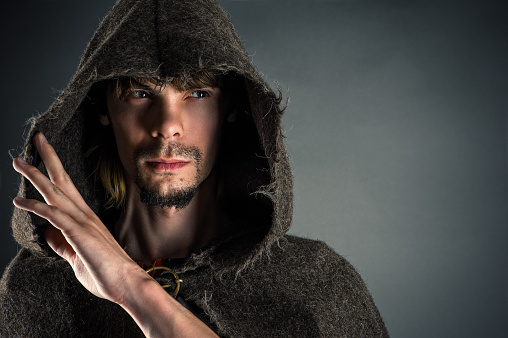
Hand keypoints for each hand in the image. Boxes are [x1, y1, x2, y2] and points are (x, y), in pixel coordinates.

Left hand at [13, 132, 218, 336]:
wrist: (127, 283)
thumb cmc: (107, 274)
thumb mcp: (77, 258)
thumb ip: (63, 245)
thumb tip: (48, 235)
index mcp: (85, 219)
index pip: (67, 189)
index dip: (54, 171)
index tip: (43, 156)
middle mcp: (84, 215)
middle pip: (63, 180)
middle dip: (48, 159)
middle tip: (37, 138)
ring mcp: (82, 222)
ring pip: (56, 192)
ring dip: (36, 175)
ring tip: (19, 161)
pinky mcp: (79, 233)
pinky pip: (53, 215)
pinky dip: (35, 206)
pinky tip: (19, 200)